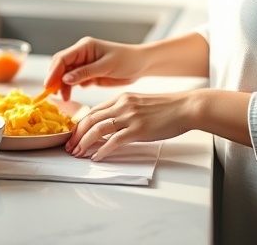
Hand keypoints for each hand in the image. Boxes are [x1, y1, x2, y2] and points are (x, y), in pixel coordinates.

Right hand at [42, 37, 145, 100]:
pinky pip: (74, 81)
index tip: (48, 85)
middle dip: (55, 80)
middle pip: (60, 66)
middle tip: (54, 94)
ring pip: (65, 75)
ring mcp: (84, 65)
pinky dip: (70, 88)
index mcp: (84, 47)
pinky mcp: (88, 75)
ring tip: (65, 98)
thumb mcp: (106, 66)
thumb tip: (65, 79)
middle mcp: (81, 55)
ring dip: (63, 86)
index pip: (62, 58)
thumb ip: (86, 72)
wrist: (141, 65)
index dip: (53, 71)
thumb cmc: (127, 60)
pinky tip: (72, 95)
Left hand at [66, 91, 193, 160]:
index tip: (74, 135)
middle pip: (91, 119)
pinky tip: (96, 157)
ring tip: (78, 154)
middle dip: (77, 135)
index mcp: (122, 98)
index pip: (94, 111)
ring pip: (98, 129)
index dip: (81, 124)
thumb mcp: (141, 103)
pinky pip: (114, 140)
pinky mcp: (138, 129)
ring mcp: (130, 117)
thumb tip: (112, 125)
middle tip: (70, 147)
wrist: (186, 107)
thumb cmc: (167, 108)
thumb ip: (125, 111)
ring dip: (85, 143)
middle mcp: (122, 105)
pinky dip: (102, 150)